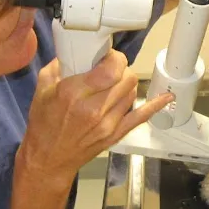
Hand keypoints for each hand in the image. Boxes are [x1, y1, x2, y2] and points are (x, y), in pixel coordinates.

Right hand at [17, 51, 172, 187]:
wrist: (48, 159)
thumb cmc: (43, 124)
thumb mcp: (42, 88)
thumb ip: (59, 65)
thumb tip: (74, 49)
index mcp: (74, 93)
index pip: (111, 68)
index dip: (114, 57)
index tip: (107, 56)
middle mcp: (94, 108)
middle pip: (126, 77)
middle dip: (120, 68)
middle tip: (109, 69)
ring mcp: (108, 123)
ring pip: (132, 91)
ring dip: (126, 82)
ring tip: (114, 83)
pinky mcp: (116, 134)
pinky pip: (141, 116)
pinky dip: (155, 105)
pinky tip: (166, 97)